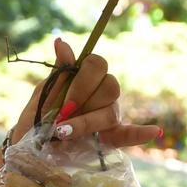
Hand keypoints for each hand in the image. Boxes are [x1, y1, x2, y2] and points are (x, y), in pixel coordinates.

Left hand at [9, 37, 161, 151]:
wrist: (30, 144)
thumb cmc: (37, 117)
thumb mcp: (43, 93)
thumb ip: (59, 72)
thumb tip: (61, 42)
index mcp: (86, 76)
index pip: (98, 65)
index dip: (82, 83)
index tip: (64, 103)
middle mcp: (102, 92)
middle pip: (110, 86)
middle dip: (83, 103)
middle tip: (61, 120)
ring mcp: (108, 114)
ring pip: (111, 112)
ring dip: (88, 123)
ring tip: (65, 135)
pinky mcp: (110, 137)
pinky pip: (129, 134)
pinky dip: (141, 133)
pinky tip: (155, 131)